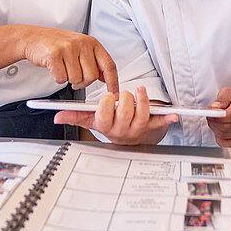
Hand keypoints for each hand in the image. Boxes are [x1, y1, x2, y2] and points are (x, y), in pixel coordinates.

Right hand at [21, 26, 118, 91]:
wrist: (34, 37)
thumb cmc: (58, 44)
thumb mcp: (80, 48)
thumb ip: (94, 60)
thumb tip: (106, 77)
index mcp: (92, 42)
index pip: (109, 65)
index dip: (113, 82)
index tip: (114, 94)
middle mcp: (82, 43)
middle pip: (91, 76)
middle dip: (83, 83)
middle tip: (74, 77)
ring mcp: (68, 48)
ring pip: (76, 79)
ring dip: (68, 79)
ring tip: (63, 68)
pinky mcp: (54, 55)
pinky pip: (61, 78)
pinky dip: (58, 78)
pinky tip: (55, 68)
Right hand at [54, 86, 176, 144]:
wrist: (125, 140)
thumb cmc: (108, 123)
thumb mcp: (90, 120)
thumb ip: (74, 115)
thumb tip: (56, 115)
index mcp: (106, 125)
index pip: (105, 114)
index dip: (107, 104)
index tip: (107, 97)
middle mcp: (121, 128)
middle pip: (125, 113)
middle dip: (126, 99)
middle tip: (124, 93)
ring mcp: (136, 128)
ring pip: (142, 115)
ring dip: (143, 100)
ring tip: (140, 90)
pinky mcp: (150, 126)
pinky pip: (159, 123)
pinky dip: (166, 119)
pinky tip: (174, 115)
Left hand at [207, 86, 230, 146]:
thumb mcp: (228, 92)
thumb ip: (221, 99)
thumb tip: (215, 107)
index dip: (218, 117)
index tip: (210, 113)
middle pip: (226, 127)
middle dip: (213, 122)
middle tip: (209, 115)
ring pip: (224, 135)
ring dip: (214, 128)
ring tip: (214, 120)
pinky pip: (227, 144)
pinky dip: (219, 138)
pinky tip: (218, 130)